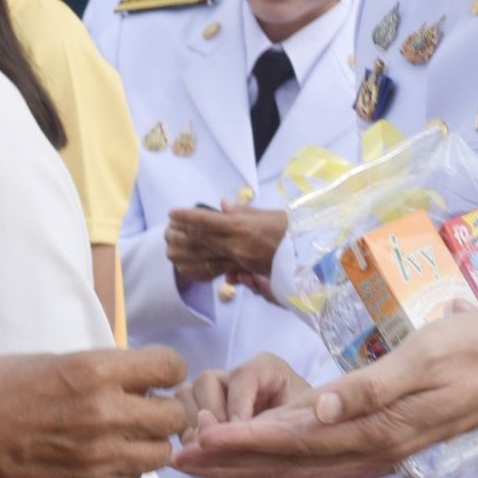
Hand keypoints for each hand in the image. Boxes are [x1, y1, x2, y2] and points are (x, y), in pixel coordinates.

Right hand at [0, 345, 196, 477]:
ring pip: (160, 455)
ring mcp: (98, 459)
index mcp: (94, 373)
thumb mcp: (51, 360)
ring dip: (148, 441)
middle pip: (174, 417)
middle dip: (164, 407)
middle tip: (145, 404)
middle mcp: (105, 416)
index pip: (170, 367)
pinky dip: (125, 467)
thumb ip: (99, 370)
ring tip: (124, 433)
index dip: (166, 368)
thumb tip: (135, 379)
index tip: (156, 373)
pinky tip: (101, 455)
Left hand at [166, 206, 288, 287]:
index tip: (173, 212)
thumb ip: (242, 211)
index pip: (206, 221)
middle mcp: (236, 245)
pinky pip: (215, 271)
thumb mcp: (268, 214)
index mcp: (241, 226)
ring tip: (170, 246)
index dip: (186, 217)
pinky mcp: (243, 272)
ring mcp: (238, 261)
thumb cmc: (291, 229)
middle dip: (180, 234)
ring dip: (184, 252)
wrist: (309, 254)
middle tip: (167, 228)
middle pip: (200, 240)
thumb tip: (223, 205)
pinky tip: (185, 266)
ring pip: (203, 258)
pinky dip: (198, 268)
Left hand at [175, 311, 477, 477]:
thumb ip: (370, 386)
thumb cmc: (475, 351)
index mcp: (376, 427)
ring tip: (204, 470)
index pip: (294, 441)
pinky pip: (323, 476)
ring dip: (248, 474)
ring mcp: (379, 455)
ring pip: (300, 477)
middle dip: (229, 464)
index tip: (197, 440)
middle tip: (177, 460)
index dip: (241, 443)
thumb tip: (320, 406)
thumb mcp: (424, 354)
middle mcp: (372, 451)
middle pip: (287, 468)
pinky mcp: (385, 448)